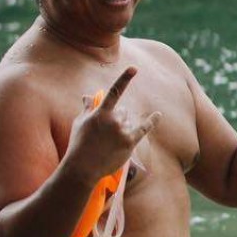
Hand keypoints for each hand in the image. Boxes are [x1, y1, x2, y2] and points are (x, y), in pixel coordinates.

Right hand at [63, 67, 161, 183]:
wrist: (82, 168)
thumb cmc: (78, 145)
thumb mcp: (79, 124)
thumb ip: (87, 108)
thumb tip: (87, 96)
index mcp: (100, 113)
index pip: (114, 92)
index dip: (125, 79)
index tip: (134, 68)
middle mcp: (114, 120)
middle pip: (123, 112)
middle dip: (116, 119)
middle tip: (105, 135)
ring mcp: (122, 132)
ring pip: (129, 122)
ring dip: (122, 129)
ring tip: (109, 144)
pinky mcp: (129, 143)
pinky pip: (143, 129)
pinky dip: (151, 122)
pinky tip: (158, 115)